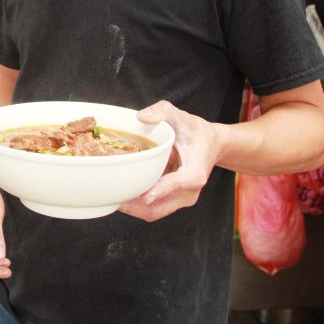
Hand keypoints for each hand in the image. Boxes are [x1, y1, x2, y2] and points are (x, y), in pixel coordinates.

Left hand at [118, 100, 221, 221]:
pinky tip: (122, 192)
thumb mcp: (181, 116)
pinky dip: (137, 204)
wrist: (213, 144)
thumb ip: (162, 112)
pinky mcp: (175, 200)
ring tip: (110, 195)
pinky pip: (153, 208)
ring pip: (153, 212)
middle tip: (110, 196)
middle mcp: (189, 192)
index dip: (157, 190)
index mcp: (193, 174)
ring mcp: (181, 199)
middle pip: (157, 208)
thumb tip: (141, 117)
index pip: (174, 185)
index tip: (141, 195)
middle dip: (133, 206)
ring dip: (132, 207)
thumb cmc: (196, 132)